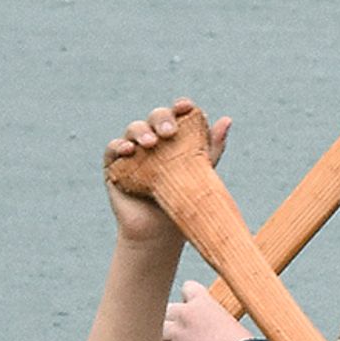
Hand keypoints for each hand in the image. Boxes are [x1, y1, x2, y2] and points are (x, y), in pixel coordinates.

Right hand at [98, 99, 221, 242]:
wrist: (161, 233)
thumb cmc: (184, 201)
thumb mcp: (201, 174)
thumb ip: (211, 148)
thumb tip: (227, 119)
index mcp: (174, 137)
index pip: (177, 115)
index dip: (180, 107)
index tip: (187, 107)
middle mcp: (153, 139)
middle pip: (154, 118)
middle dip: (161, 119)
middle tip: (169, 132)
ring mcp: (132, 150)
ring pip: (134, 130)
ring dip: (141, 132)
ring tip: (150, 143)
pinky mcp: (114, 165)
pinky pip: (113, 149)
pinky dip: (119, 146)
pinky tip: (128, 150)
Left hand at [160, 280, 253, 340]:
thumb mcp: (232, 324)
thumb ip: (216, 321)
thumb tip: (216, 331)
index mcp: (203, 302)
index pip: (188, 288)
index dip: (190, 299)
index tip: (194, 309)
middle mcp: (186, 313)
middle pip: (167, 309)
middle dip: (172, 319)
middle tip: (183, 332)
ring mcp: (176, 333)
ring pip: (157, 329)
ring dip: (163, 337)